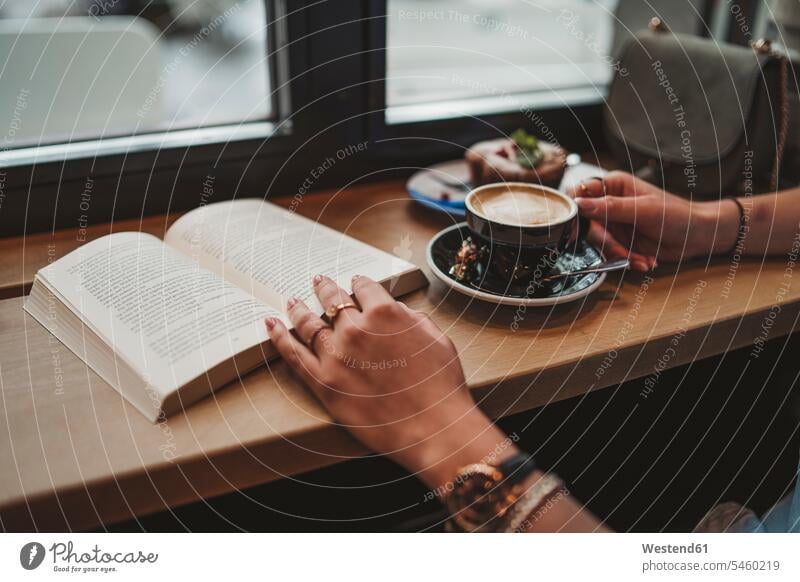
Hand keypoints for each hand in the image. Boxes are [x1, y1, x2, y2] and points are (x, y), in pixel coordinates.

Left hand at [265, 274, 515, 489]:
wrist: (433, 427)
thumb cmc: (440, 385)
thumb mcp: (435, 337)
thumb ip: (410, 318)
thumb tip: (396, 311)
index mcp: (384, 312)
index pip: (364, 288)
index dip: (359, 284)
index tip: (355, 283)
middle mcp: (355, 329)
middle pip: (332, 301)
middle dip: (325, 288)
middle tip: (318, 281)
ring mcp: (335, 356)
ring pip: (308, 324)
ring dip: (298, 309)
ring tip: (291, 300)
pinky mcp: (323, 383)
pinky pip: (294, 356)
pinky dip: (279, 337)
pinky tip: (271, 325)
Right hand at [569, 171, 739, 270]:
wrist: (698, 236)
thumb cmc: (677, 214)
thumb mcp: (643, 209)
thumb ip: (610, 207)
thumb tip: (580, 203)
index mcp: (614, 185)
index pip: (580, 191)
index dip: (575, 208)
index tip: (578, 225)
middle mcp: (609, 203)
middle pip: (587, 223)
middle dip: (604, 241)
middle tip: (619, 249)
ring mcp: (614, 223)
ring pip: (598, 242)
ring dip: (618, 253)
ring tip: (639, 257)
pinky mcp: (619, 241)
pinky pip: (611, 253)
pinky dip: (626, 259)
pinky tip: (645, 260)